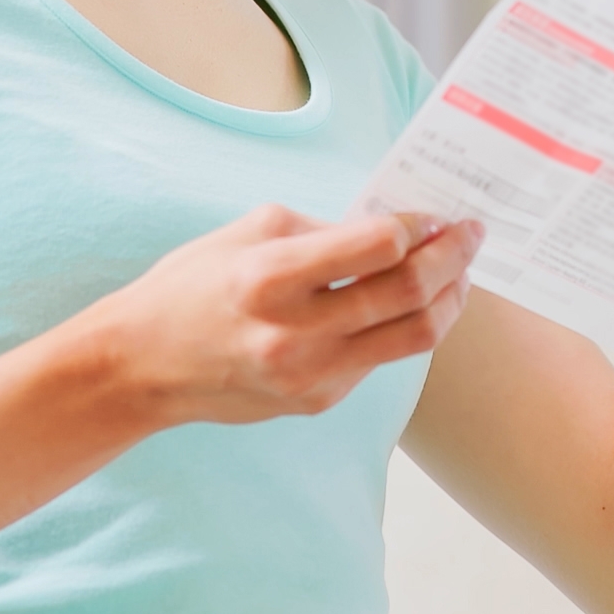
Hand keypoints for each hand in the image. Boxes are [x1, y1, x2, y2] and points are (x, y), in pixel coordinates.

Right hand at [81, 206, 481, 426]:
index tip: (434, 213)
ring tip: (458, 272)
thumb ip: (325, 230)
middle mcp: (295, 333)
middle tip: (470, 234)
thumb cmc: (193, 286)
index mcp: (272, 277)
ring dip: (450, 298)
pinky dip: (405, 326)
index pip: (378, 247)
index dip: (418, 226)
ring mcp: (311, 375)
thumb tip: (395, 229)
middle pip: (409, 292)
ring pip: (414, 336)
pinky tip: (409, 302)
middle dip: (453, 256)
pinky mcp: (318, 400)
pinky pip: (382, 359)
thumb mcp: (250, 233)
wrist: (142, 366)